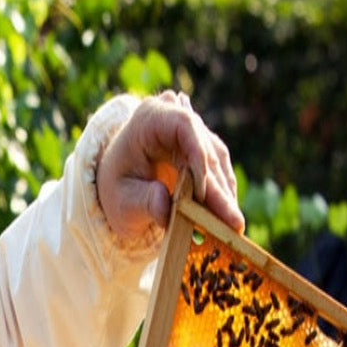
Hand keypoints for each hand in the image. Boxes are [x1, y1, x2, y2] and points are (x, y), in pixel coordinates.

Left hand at [96, 90, 244, 242]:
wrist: (118, 183)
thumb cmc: (115, 188)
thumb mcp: (121, 200)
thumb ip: (143, 203)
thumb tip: (166, 210)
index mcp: (150, 119)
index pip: (184, 125)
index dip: (198, 155)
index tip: (202, 192)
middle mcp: (177, 119)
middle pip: (206, 151)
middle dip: (217, 190)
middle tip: (230, 222)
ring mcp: (194, 134)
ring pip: (217, 163)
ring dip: (225, 196)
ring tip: (231, 227)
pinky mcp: (205, 152)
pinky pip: (218, 173)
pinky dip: (222, 196)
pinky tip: (226, 219)